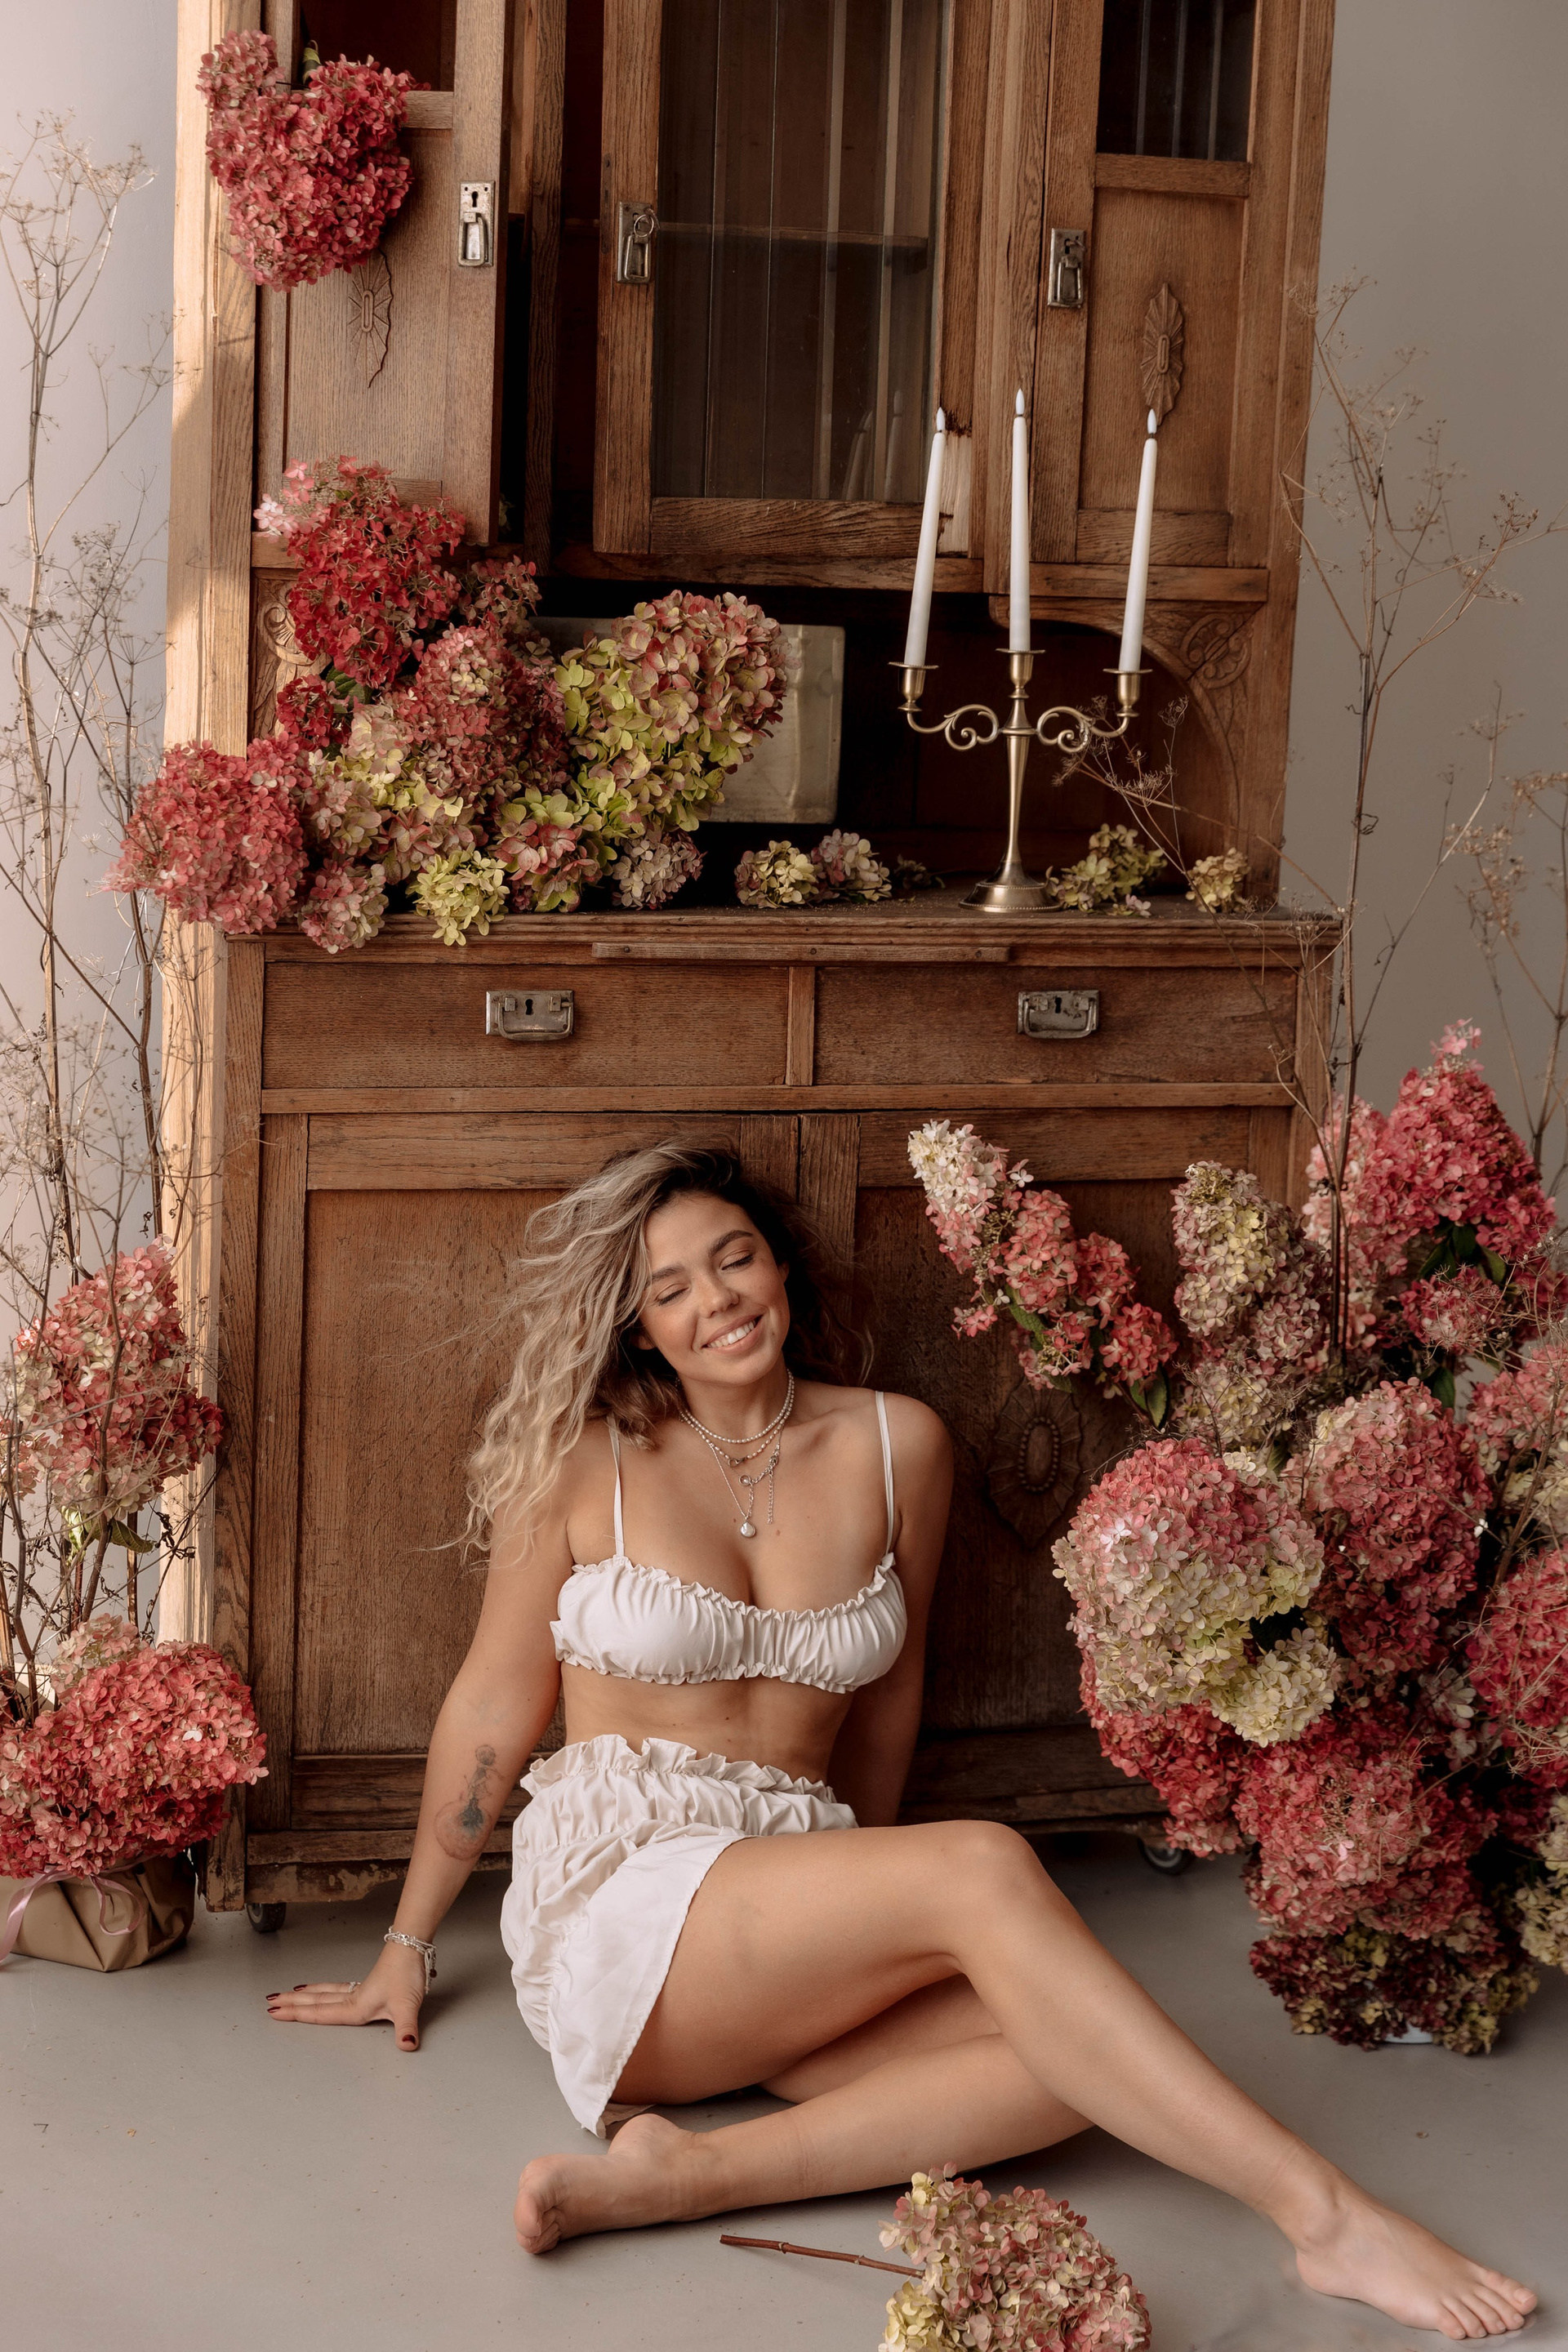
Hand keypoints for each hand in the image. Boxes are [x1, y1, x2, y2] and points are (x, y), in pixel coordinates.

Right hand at [265, 1936, 428, 2050]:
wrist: (414, 1948)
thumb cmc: (408, 1974)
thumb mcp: (407, 2006)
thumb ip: (406, 2029)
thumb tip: (406, 2046)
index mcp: (355, 2006)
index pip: (319, 2012)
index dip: (296, 2014)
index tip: (274, 2012)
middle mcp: (353, 1998)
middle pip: (316, 2000)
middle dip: (292, 2003)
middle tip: (270, 2001)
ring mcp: (360, 1990)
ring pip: (325, 1992)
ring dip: (306, 1994)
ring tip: (289, 1993)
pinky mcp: (369, 1985)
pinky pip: (337, 1989)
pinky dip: (324, 1989)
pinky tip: (324, 1989)